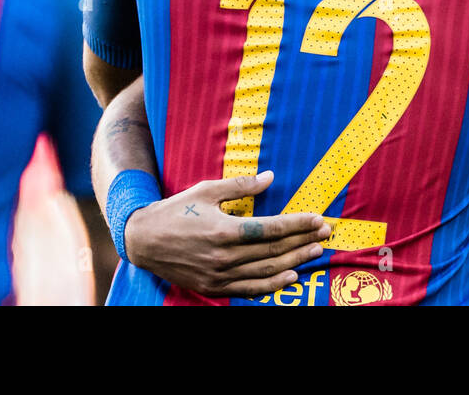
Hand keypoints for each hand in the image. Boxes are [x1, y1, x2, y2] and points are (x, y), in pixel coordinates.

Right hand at [124, 170, 332, 296]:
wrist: (143, 240)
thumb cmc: (175, 210)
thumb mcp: (206, 190)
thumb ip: (240, 186)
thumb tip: (270, 178)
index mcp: (224, 230)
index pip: (271, 228)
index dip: (298, 223)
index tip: (317, 218)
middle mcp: (224, 256)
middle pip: (274, 250)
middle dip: (303, 241)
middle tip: (325, 233)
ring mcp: (219, 276)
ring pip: (267, 271)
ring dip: (295, 261)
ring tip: (314, 252)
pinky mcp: (214, 288)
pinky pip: (250, 289)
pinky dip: (273, 284)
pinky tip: (290, 276)